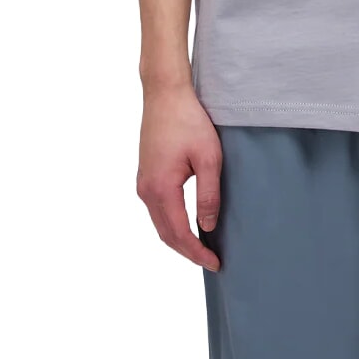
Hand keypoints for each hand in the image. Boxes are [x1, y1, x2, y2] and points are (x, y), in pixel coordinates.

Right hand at [136, 83, 222, 270]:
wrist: (165, 95)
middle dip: (188, 251)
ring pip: (160, 223)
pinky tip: (187, 224)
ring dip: (179, 239)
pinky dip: (171, 223)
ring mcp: (143, 183)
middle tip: (211, 261)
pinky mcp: (145, 175)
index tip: (215, 263)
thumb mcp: (208, 157)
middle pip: (165, 234)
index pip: (179, 233)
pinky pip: (157, 209)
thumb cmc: (189, 121)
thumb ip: (208, 194)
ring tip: (202, 247)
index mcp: (161, 188)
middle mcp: (146, 190)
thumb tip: (207, 226)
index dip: (197, 252)